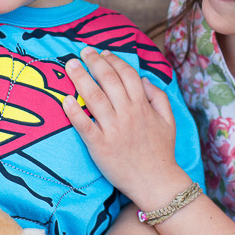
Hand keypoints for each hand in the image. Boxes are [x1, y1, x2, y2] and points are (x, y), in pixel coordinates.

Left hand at [63, 47, 188, 206]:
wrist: (157, 184)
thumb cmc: (161, 152)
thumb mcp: (169, 121)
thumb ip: (158, 97)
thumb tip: (143, 79)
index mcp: (142, 106)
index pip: (126, 74)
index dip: (113, 60)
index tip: (102, 53)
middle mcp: (127, 114)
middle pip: (108, 80)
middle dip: (94, 61)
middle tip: (83, 51)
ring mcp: (113, 130)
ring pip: (94, 97)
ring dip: (81, 78)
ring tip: (70, 64)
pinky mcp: (100, 146)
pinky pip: (84, 125)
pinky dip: (74, 112)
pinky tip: (65, 99)